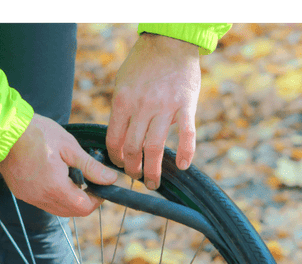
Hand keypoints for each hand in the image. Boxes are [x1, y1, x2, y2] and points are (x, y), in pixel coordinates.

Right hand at [0, 114, 117, 216]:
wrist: (4, 130)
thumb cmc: (37, 134)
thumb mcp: (69, 147)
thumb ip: (91, 167)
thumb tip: (111, 179)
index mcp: (55, 188)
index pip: (84, 208)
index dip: (97, 200)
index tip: (100, 186)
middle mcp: (41, 198)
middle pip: (71, 212)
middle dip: (84, 201)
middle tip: (89, 182)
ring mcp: (29, 197)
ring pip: (57, 209)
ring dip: (69, 199)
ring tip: (70, 177)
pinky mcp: (20, 193)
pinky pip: (43, 202)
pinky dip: (54, 196)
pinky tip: (54, 177)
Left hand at [106, 33, 200, 189]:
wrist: (170, 41)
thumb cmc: (143, 64)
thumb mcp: (122, 84)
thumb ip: (120, 110)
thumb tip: (116, 138)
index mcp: (123, 102)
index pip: (114, 140)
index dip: (115, 158)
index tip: (119, 165)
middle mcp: (142, 106)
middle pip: (133, 148)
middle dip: (133, 169)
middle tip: (136, 177)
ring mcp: (165, 106)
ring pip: (156, 147)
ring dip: (154, 170)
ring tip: (154, 183)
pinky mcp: (186, 104)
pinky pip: (187, 133)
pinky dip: (187, 152)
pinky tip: (184, 166)